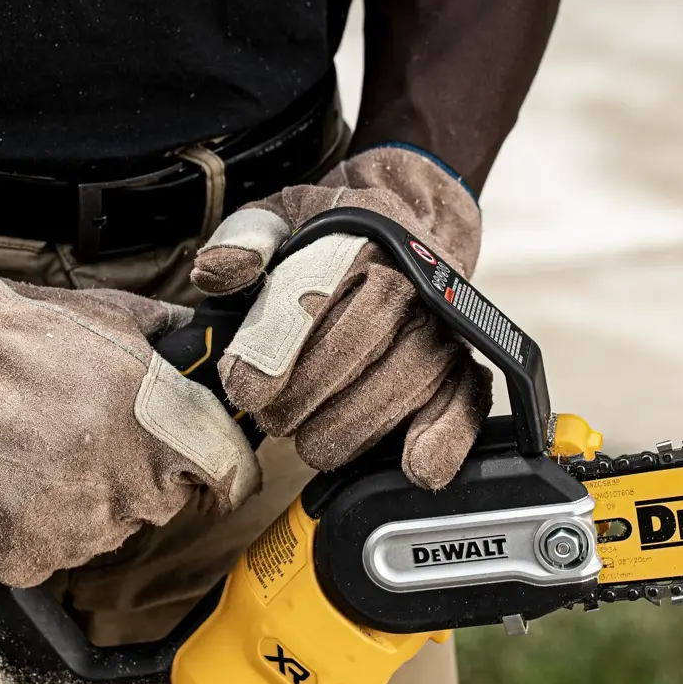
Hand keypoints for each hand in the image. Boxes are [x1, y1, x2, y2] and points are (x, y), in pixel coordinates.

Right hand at [0, 219, 259, 586]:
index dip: (207, 466)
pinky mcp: (28, 560)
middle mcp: (131, 495)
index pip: (224, 479)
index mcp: (168, 439)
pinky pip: (48, 553)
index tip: (194, 465)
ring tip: (38, 452)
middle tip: (86, 438)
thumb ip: (170, 338)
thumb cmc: (26, 338)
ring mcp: (78, 535)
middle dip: (134, 476)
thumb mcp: (117, 319)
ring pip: (102, 531)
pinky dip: (33, 527)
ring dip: (83, 503)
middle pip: (158, 504)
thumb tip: (200, 336)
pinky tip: (11, 481)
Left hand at [191, 145, 490, 488]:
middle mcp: (414, 281)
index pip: (321, 297)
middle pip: (362, 348)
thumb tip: (216, 272)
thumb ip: (246, 237)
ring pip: (405, 384)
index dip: (278, 352)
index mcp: (365, 238)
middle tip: (273, 420)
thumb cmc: (339, 234)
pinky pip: (466, 401)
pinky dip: (446, 437)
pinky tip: (416, 466)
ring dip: (351, 428)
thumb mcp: (284, 217)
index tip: (246, 392)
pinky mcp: (465, 362)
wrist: (412, 228)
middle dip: (307, 396)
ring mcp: (444, 326)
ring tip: (312, 442)